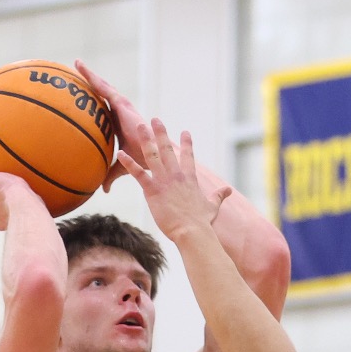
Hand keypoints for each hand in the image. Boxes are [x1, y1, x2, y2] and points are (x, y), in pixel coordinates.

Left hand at [74, 61, 150, 191]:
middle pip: (101, 94)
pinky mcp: (122, 104)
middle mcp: (119, 112)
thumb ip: (109, 175)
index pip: (102, 109)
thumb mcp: (119, 167)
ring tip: (77, 63)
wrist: (153, 154)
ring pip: (102, 87)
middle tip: (76, 69)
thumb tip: (102, 190)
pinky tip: (83, 71)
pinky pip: (104, 89)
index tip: (82, 96)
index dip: (93, 102)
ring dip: (90, 75)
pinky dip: (94, 79)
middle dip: (90, 81)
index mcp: (117, 123)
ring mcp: (120, 106)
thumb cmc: (140, 160)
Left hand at [113, 119, 232, 242]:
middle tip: (156, 119)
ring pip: (152, 155)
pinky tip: (120, 153)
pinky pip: (138, 173)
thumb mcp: (212, 206)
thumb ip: (219, 196)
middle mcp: (177, 175)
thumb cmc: (202, 222)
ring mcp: (164, 181)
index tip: (185, 131)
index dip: (187, 143)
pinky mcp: (152, 190)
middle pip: (167, 149)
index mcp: (190, 179)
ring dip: (145, 140)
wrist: (192, 232)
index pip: (188, 157)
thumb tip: (229, 190)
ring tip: (140, 126)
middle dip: (161, 133)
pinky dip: (128, 163)